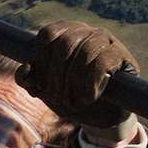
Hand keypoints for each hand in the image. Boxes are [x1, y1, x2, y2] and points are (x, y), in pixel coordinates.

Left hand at [17, 20, 137, 130]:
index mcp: (65, 33)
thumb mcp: (47, 91)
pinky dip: (92, 83)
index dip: (41, 60)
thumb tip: (25, 70)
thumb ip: (30, 81)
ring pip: (84, 52)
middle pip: (64, 44)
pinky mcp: (122, 56)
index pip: (47, 34)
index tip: (43, 84)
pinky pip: (103, 62)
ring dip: (74, 82)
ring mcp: (107, 41)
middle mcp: (86, 31)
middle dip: (56, 76)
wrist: (102, 116)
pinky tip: (90, 96)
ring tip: (75, 101)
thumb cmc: (73, 98)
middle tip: (59, 98)